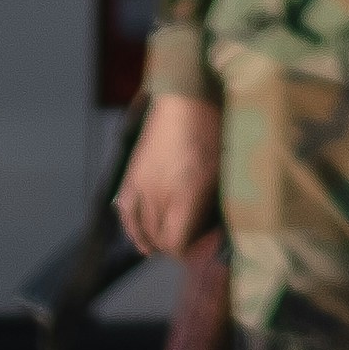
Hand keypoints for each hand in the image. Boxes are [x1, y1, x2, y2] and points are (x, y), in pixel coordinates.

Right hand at [115, 87, 222, 263]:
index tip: (204, 247)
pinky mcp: (132, 175)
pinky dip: (131, 229)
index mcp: (185, 194)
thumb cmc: (213, 129)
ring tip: (170, 245)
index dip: (189, 252)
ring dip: (155, 240)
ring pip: (142, 229)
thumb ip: (214, 201)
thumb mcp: (223, 167)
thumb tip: (214, 228)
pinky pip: (125, 212)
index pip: (176, 242)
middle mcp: (159, 194)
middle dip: (176, 246)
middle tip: (194, 243)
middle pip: (160, 238)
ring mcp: (142, 185)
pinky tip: (140, 241)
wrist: (185, 98)